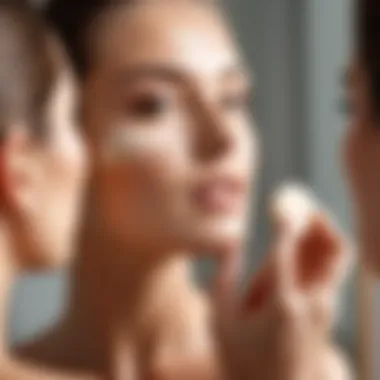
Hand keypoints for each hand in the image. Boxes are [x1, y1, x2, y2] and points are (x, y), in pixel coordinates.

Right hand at [213, 213, 351, 379]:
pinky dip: (322, 248)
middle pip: (331, 246)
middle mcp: (312, 300)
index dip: (285, 218)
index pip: (289, 246)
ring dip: (322, 230)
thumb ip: (224, 278)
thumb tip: (232, 246)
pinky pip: (332, 269)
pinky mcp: (326, 311)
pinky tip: (304, 241)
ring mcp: (325, 307)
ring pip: (336, 256)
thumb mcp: (220, 319)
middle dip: (316, 217)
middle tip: (297, 200)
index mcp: (282, 300)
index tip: (276, 203)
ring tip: (301, 215)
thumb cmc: (241, 358)